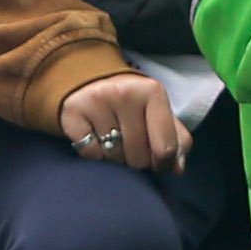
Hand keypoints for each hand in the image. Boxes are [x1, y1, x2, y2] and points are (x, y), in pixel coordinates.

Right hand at [59, 72, 189, 172]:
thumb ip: (176, 140)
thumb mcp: (159, 113)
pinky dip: (96, 155)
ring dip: (117, 158)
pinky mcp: (73, 112)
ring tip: (115, 140)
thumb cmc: (133, 104)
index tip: (160, 164)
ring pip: (114, 157)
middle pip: (139, 157)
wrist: (91, 81)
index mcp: (153, 92)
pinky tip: (97, 139)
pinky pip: (91, 154)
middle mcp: (125, 93)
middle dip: (138, 161)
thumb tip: (176, 168)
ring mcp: (96, 101)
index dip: (164, 165)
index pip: (165, 148)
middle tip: (133, 147)